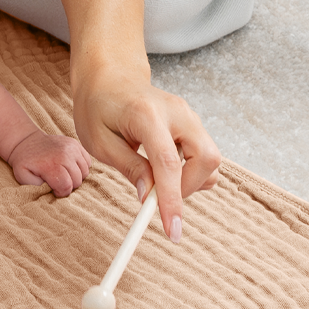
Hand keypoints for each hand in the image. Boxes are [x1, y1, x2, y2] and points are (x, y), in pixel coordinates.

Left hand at [5, 127, 91, 196]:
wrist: (26, 141)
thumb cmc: (25, 162)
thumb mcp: (22, 177)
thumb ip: (36, 187)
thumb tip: (50, 189)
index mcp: (51, 165)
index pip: (66, 187)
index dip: (61, 192)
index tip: (53, 189)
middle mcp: (64, 155)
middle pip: (77, 180)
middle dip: (68, 185)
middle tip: (57, 181)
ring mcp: (72, 148)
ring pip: (84, 172)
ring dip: (76, 176)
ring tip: (63, 174)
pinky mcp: (75, 143)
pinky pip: (87, 161)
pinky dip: (80, 167)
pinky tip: (69, 167)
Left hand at [72, 63, 219, 240]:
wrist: (109, 77)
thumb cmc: (98, 108)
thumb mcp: (100, 142)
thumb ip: (129, 168)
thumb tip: (148, 197)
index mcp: (147, 115)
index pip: (169, 163)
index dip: (172, 200)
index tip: (172, 230)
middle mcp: (177, 112)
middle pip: (207, 159)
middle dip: (187, 188)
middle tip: (156, 198)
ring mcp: (190, 115)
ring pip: (210, 159)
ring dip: (189, 180)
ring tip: (153, 177)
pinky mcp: (193, 123)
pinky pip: (204, 154)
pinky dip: (190, 170)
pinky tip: (164, 167)